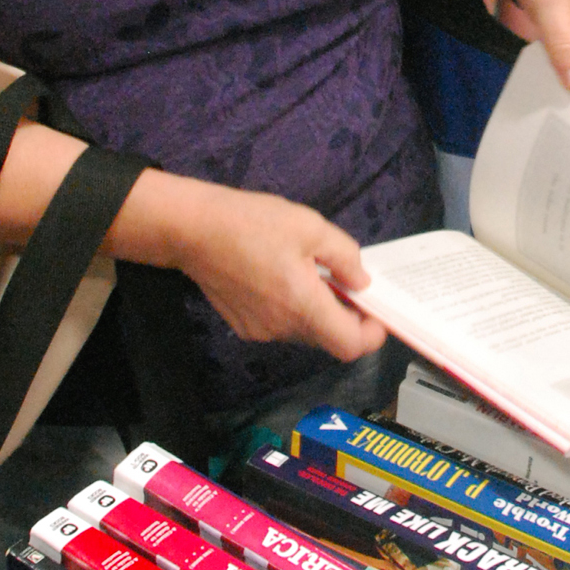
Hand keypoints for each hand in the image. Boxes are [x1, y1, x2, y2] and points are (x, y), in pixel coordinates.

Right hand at [151, 174, 385, 360]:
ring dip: (321, 312)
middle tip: (352, 283)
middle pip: (329, 339)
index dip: (371, 334)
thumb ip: (344, 257)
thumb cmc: (252, 223)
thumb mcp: (311, 227)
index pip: (350, 346)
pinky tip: (288, 277)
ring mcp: (260, 330)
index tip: (377, 311)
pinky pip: (282, 325)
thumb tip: (362, 282)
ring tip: (318, 274)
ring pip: (306, 332)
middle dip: (348, 317)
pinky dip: (296, 309)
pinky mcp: (244, 325)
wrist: (192, 230)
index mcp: (303, 306)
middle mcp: (282, 327)